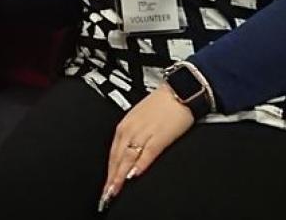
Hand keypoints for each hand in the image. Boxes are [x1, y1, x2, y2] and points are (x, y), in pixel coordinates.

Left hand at [98, 84, 193, 209]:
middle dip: (111, 177)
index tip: (106, 186)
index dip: (109, 171)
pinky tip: (135, 174)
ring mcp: (145, 132)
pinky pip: (148, 152)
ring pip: (128, 157)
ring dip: (121, 175)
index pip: (113, 153)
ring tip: (116, 189)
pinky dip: (141, 164)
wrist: (179, 91)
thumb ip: (132, 137)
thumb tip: (126, 157)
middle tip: (107, 194)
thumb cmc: (161, 105)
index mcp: (125, 125)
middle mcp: (131, 129)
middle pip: (118, 157)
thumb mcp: (139, 119)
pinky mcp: (160, 135)